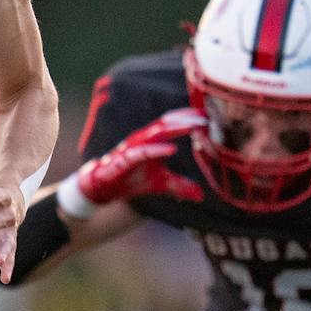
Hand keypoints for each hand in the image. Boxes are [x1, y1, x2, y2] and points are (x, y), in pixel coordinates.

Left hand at [0, 164, 25, 280]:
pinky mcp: (8, 243)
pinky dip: (8, 267)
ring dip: (5, 251)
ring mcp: (10, 230)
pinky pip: (11, 256)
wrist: (11, 201)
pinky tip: (5, 278)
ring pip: (10, 241)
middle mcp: (8, 214)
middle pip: (1, 220)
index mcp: (1, 197)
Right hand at [76, 108, 206, 205]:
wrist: (104, 189)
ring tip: (193, 126)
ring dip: (175, 128)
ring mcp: (133, 148)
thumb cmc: (132, 180)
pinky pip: (142, 152)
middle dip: (186, 119)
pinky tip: (172, 148)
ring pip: (155, 132)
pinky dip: (157, 149)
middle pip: (166, 123)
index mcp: (151, 140)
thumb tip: (200, 196)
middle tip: (205, 117)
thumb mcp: (161, 184)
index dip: (188, 117)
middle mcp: (142, 139)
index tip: (207, 115)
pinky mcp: (124, 160)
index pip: (171, 123)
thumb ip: (180, 186)